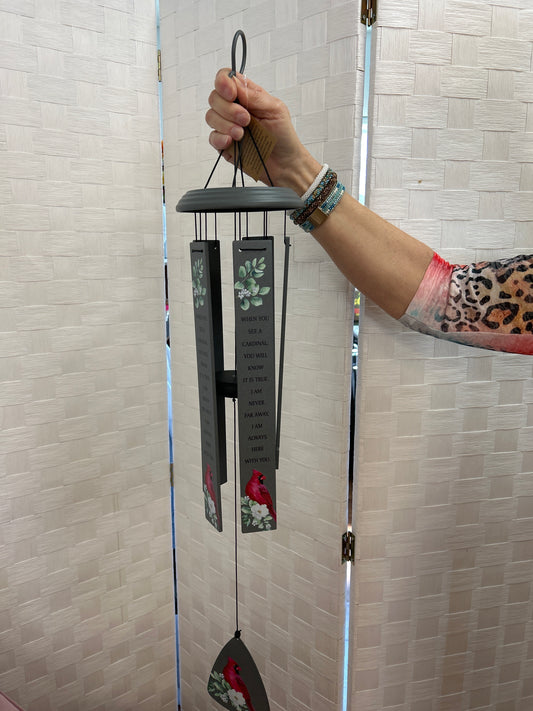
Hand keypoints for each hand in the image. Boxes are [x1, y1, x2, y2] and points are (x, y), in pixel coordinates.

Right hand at [206, 69, 319, 192]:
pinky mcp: (224, 145)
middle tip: (246, 119)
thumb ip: (254, 95)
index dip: (223, 82)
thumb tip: (234, 83)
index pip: (225, 78)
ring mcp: (227, 127)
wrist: (284, 164)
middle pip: (214, 97)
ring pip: (211, 116)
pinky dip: (220, 138)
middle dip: (229, 108)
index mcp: (246, 95)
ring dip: (226, 124)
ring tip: (242, 134)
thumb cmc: (283, 136)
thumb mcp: (275, 109)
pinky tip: (232, 141)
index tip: (232, 94)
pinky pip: (212, 138)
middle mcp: (234, 108)